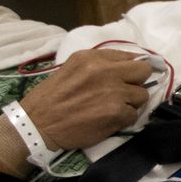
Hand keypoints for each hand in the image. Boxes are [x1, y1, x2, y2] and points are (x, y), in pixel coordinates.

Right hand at [18, 48, 153, 150]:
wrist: (36, 125)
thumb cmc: (49, 98)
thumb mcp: (72, 69)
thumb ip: (98, 65)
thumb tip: (125, 67)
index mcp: (92, 57)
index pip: (130, 56)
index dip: (130, 69)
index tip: (127, 77)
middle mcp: (106, 70)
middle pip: (144, 71)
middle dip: (137, 82)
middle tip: (124, 92)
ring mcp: (113, 91)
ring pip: (142, 95)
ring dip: (130, 103)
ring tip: (111, 108)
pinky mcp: (116, 112)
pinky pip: (134, 115)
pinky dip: (124, 119)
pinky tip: (107, 120)